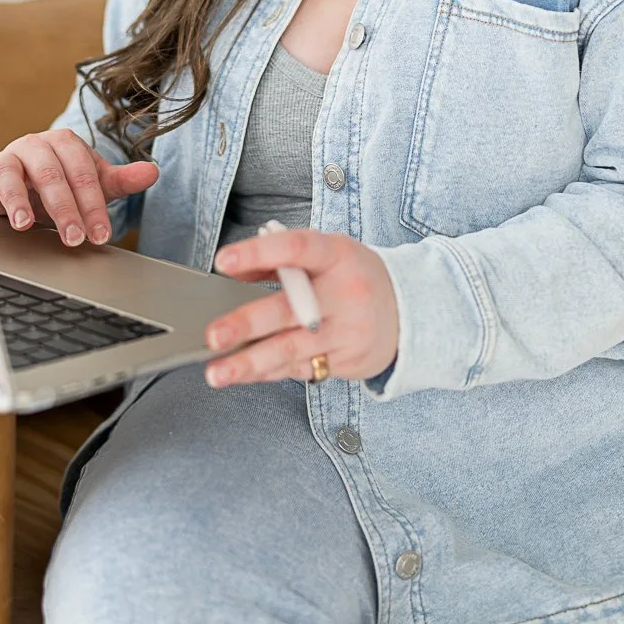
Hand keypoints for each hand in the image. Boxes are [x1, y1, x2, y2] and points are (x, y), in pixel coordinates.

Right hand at [0, 129, 158, 246]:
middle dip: (64, 208)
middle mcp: (35, 145)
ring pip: (11, 173)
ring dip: (17, 199)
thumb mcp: (94, 183)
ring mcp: (7, 158)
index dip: (93, 204)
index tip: (101, 234)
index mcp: (65, 143)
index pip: (83, 173)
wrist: (29, 185)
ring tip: (24, 225)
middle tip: (73, 239)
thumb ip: (121, 179)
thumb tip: (153, 173)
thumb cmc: (64, 183)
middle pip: (50, 174)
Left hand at [205, 228, 398, 386]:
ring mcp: (349, 331)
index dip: (259, 252)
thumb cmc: (354, 277)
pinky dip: (268, 372)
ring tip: (217, 373)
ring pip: (292, 350)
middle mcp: (345, 293)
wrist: (410, 312)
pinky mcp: (349, 361)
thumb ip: (281, 258)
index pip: (296, 248)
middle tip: (213, 336)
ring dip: (249, 363)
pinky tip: (244, 375)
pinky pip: (301, 369)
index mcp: (337, 255)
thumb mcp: (327, 254)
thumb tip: (233, 268)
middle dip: (248, 324)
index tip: (223, 261)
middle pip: (291, 310)